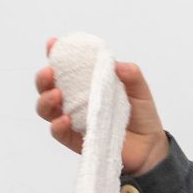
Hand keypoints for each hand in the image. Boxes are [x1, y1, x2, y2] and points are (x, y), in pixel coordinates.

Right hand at [34, 38, 169, 176]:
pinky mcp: (75, 140)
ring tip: (56, 95)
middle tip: (49, 72)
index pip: (66, 68)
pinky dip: (58, 125)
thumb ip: (131, 75)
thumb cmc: (141, 116)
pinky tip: (66, 120)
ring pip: (46, 110)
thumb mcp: (139, 90)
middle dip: (43, 78)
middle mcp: (75, 101)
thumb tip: (117, 64)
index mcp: (87, 84)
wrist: (149, 147)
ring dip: (45, 100)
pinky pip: (58, 132)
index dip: (56, 56)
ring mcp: (73, 121)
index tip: (53, 45)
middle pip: (47, 88)